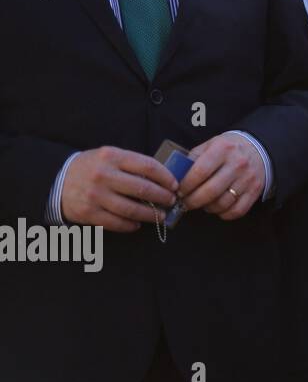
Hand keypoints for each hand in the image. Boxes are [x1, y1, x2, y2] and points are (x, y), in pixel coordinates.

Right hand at [60, 146, 178, 231]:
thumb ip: (132, 164)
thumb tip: (164, 178)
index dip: (166, 177)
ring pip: (131, 209)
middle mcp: (103, 175)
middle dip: (162, 197)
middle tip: (171, 201)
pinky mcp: (88, 213)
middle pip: (142, 189)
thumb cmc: (93, 167)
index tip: (174, 185)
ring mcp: (95, 195)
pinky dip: (130, 225)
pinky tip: (137, 224)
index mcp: (112, 156)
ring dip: (150, 215)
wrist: (58, 180)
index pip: (148, 166)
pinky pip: (115, 223)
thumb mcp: (110, 156)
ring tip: (160, 216)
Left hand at [177, 132, 265, 219]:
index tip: (177, 191)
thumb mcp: (210, 144)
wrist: (259, 148)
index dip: (185, 186)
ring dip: (207, 208)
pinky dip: (224, 214)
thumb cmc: (228, 149)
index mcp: (222, 149)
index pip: (199, 172)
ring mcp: (248, 178)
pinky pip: (237, 211)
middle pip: (210, 191)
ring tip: (202, 203)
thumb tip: (175, 177)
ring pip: (222, 203)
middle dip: (192, 201)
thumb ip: (193, 158)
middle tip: (184, 203)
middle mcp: (237, 164)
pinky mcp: (255, 191)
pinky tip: (218, 208)